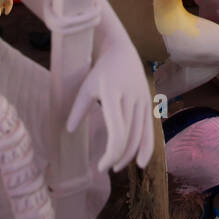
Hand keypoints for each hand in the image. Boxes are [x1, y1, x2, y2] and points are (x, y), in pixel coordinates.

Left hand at [68, 40, 153, 171]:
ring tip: (117, 166)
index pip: (117, 133)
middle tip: (105, 169)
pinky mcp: (148, 103)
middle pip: (129, 138)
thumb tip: (69, 131)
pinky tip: (141, 162)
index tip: (100, 166)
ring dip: (129, 155)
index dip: (110, 154)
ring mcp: (142, 101)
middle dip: (118, 157)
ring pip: (139, 135)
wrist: (121, 50)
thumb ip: (78, 109)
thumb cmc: (99, 70)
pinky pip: (149, 129)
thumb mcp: (86, 87)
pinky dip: (147, 147)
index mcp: (113, 95)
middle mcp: (131, 99)